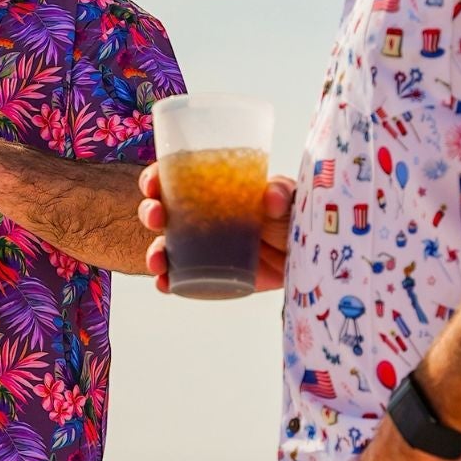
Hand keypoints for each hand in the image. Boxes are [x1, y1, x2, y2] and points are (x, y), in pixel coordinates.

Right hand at [137, 167, 294, 294]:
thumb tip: (270, 199)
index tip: (153, 183)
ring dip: (154, 251)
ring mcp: (204, 247)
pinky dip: (167, 281)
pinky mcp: (210, 275)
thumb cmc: (296, 219)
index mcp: (215, 188)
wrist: (309, 259)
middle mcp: (203, 215)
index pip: (177, 177)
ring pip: (166, 246)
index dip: (157, 177)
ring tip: (158, 260)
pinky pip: (181, 278)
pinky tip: (165, 283)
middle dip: (150, 211)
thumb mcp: (291, 200)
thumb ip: (282, 194)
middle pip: (164, 210)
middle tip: (156, 217)